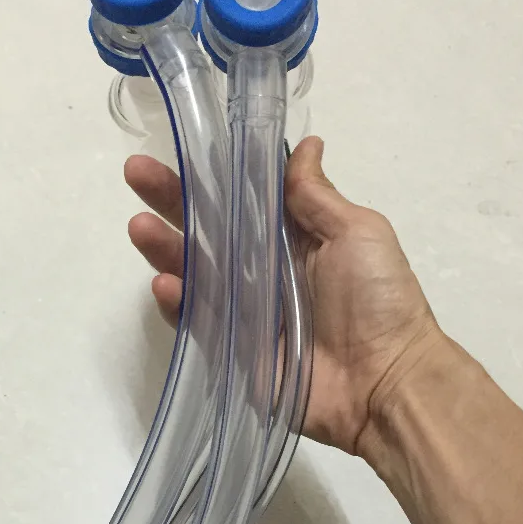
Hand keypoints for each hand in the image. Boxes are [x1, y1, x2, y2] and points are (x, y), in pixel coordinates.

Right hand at [124, 136, 441, 454]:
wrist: (386, 380)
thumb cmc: (378, 299)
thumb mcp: (357, 232)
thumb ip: (317, 196)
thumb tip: (307, 143)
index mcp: (294, 239)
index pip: (242, 200)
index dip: (211, 175)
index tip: (180, 149)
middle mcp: (264, 271)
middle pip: (209, 232)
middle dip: (172, 202)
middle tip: (136, 173)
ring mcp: (246, 312)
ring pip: (195, 274)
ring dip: (165, 249)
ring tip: (139, 226)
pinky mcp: (234, 351)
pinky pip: (198, 324)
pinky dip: (178, 304)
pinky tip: (164, 283)